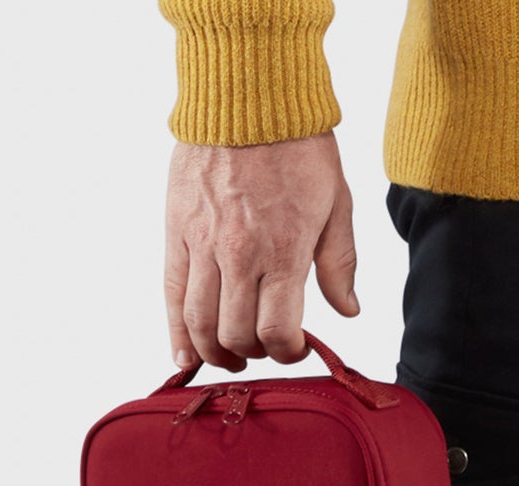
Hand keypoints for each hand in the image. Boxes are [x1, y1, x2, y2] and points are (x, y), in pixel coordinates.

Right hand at [165, 132, 358, 372]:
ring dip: (215, 352)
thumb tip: (348, 311)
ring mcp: (202, 242)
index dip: (287, 352)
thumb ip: (340, 264)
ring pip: (199, 321)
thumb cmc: (297, 147)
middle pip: (236, 334)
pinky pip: (171, 293)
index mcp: (283, 251)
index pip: (277, 330)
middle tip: (264, 350)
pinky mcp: (175, 228)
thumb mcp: (337, 205)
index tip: (296, 348)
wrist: (249, 94)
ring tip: (230, 357)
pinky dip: (176, 332)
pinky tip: (184, 357)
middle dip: (253, 354)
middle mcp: (239, 253)